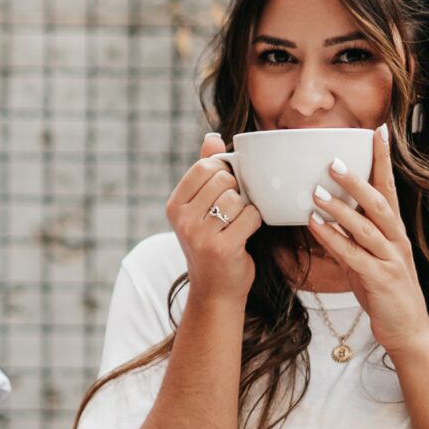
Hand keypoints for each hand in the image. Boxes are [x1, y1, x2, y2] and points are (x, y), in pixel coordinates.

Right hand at [167, 133, 262, 302]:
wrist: (215, 291)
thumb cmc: (212, 244)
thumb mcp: (201, 208)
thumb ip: (206, 171)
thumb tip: (213, 137)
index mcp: (174, 205)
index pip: (204, 166)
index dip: (223, 173)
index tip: (225, 192)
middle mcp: (182, 219)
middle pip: (223, 179)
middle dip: (236, 192)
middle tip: (231, 213)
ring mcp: (200, 234)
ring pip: (237, 198)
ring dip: (245, 209)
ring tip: (236, 226)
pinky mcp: (222, 247)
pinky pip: (250, 216)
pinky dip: (255, 223)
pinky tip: (244, 236)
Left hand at [306, 124, 428, 359]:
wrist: (408, 331)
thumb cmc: (386, 294)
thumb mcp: (368, 259)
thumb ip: (352, 238)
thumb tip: (328, 216)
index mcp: (395, 232)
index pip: (390, 188)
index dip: (384, 160)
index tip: (378, 131)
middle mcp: (397, 241)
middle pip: (379, 202)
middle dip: (357, 180)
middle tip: (332, 160)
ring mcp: (391, 260)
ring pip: (366, 227)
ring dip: (340, 208)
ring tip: (315, 192)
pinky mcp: (381, 280)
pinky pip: (354, 255)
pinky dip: (334, 239)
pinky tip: (315, 225)